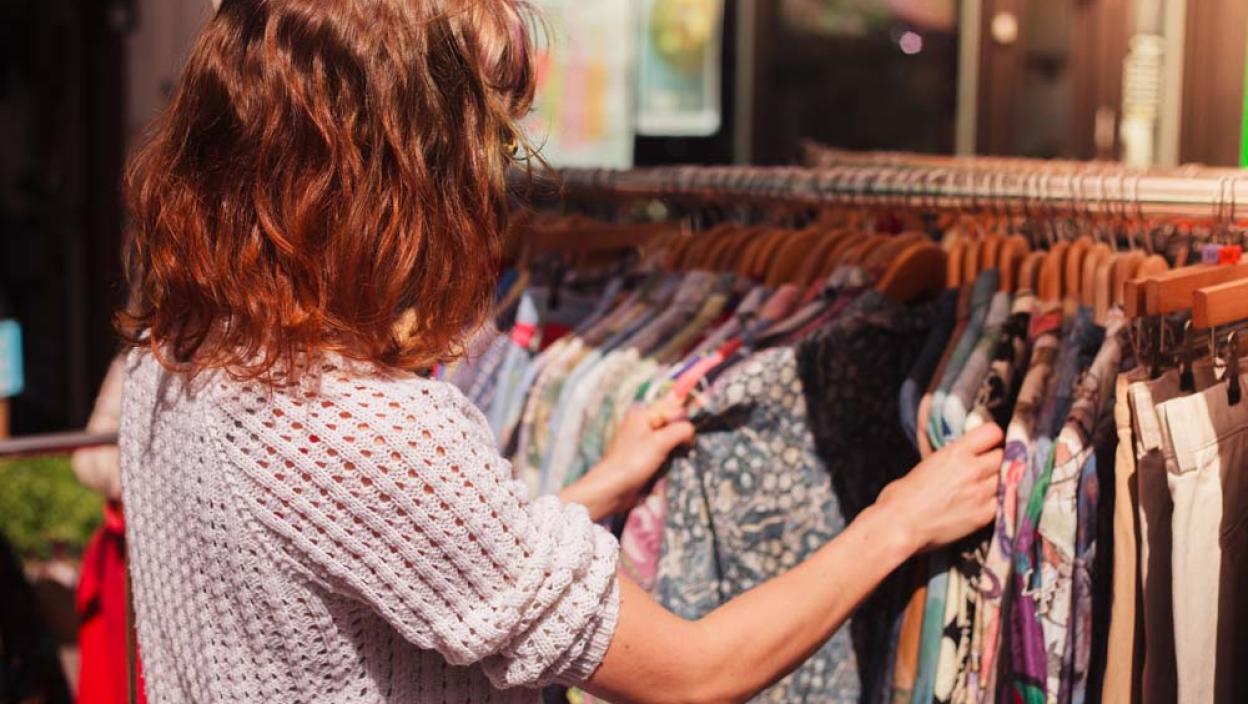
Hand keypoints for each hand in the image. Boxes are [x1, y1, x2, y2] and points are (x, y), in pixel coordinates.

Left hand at [599, 394, 695, 500]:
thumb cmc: (633, 462)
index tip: (690, 435)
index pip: (673, 407)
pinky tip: (671, 462)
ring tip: (678, 456)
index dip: (684, 419)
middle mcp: (643, 422)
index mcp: (643, 413)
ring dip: (677, 445)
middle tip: (685, 447)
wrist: (613, 489)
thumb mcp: (660, 442)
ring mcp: (644, 438)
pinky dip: (670, 454)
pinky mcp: (645, 453)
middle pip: (672, 420)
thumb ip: (680, 429)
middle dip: (681, 433)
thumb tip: (692, 428)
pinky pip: (664, 448)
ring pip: (670, 435)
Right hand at [874, 422, 1003, 553]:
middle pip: (1005, 455)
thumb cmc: (901, 496)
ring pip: (1009, 477)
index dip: (993, 438)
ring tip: (993, 483)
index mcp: (956, 452)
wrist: (899, 525)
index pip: (993, 433)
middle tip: (992, 465)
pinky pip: (1006, 501)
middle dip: (1000, 458)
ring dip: (1003, 479)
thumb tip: (946, 442)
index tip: (989, 443)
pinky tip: (992, 501)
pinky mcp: (984, 516)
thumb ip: (944, 455)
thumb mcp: (924, 464)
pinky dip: (1002, 499)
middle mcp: (973, 470)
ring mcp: (981, 493)